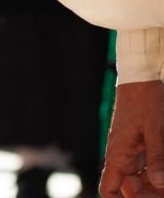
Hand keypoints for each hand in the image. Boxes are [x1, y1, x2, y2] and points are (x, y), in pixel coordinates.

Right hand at [101, 80, 163, 197]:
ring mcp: (131, 152)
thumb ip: (157, 159)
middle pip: (129, 188)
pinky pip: (147, 168)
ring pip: (140, 180)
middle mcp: (122, 156)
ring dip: (155, 186)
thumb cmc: (145, 102)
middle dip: (147, 195)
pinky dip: (158, 174)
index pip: (109, 188)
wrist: (141, 80)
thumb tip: (159, 184)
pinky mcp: (140, 146)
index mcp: (118, 154)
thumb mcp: (155, 131)